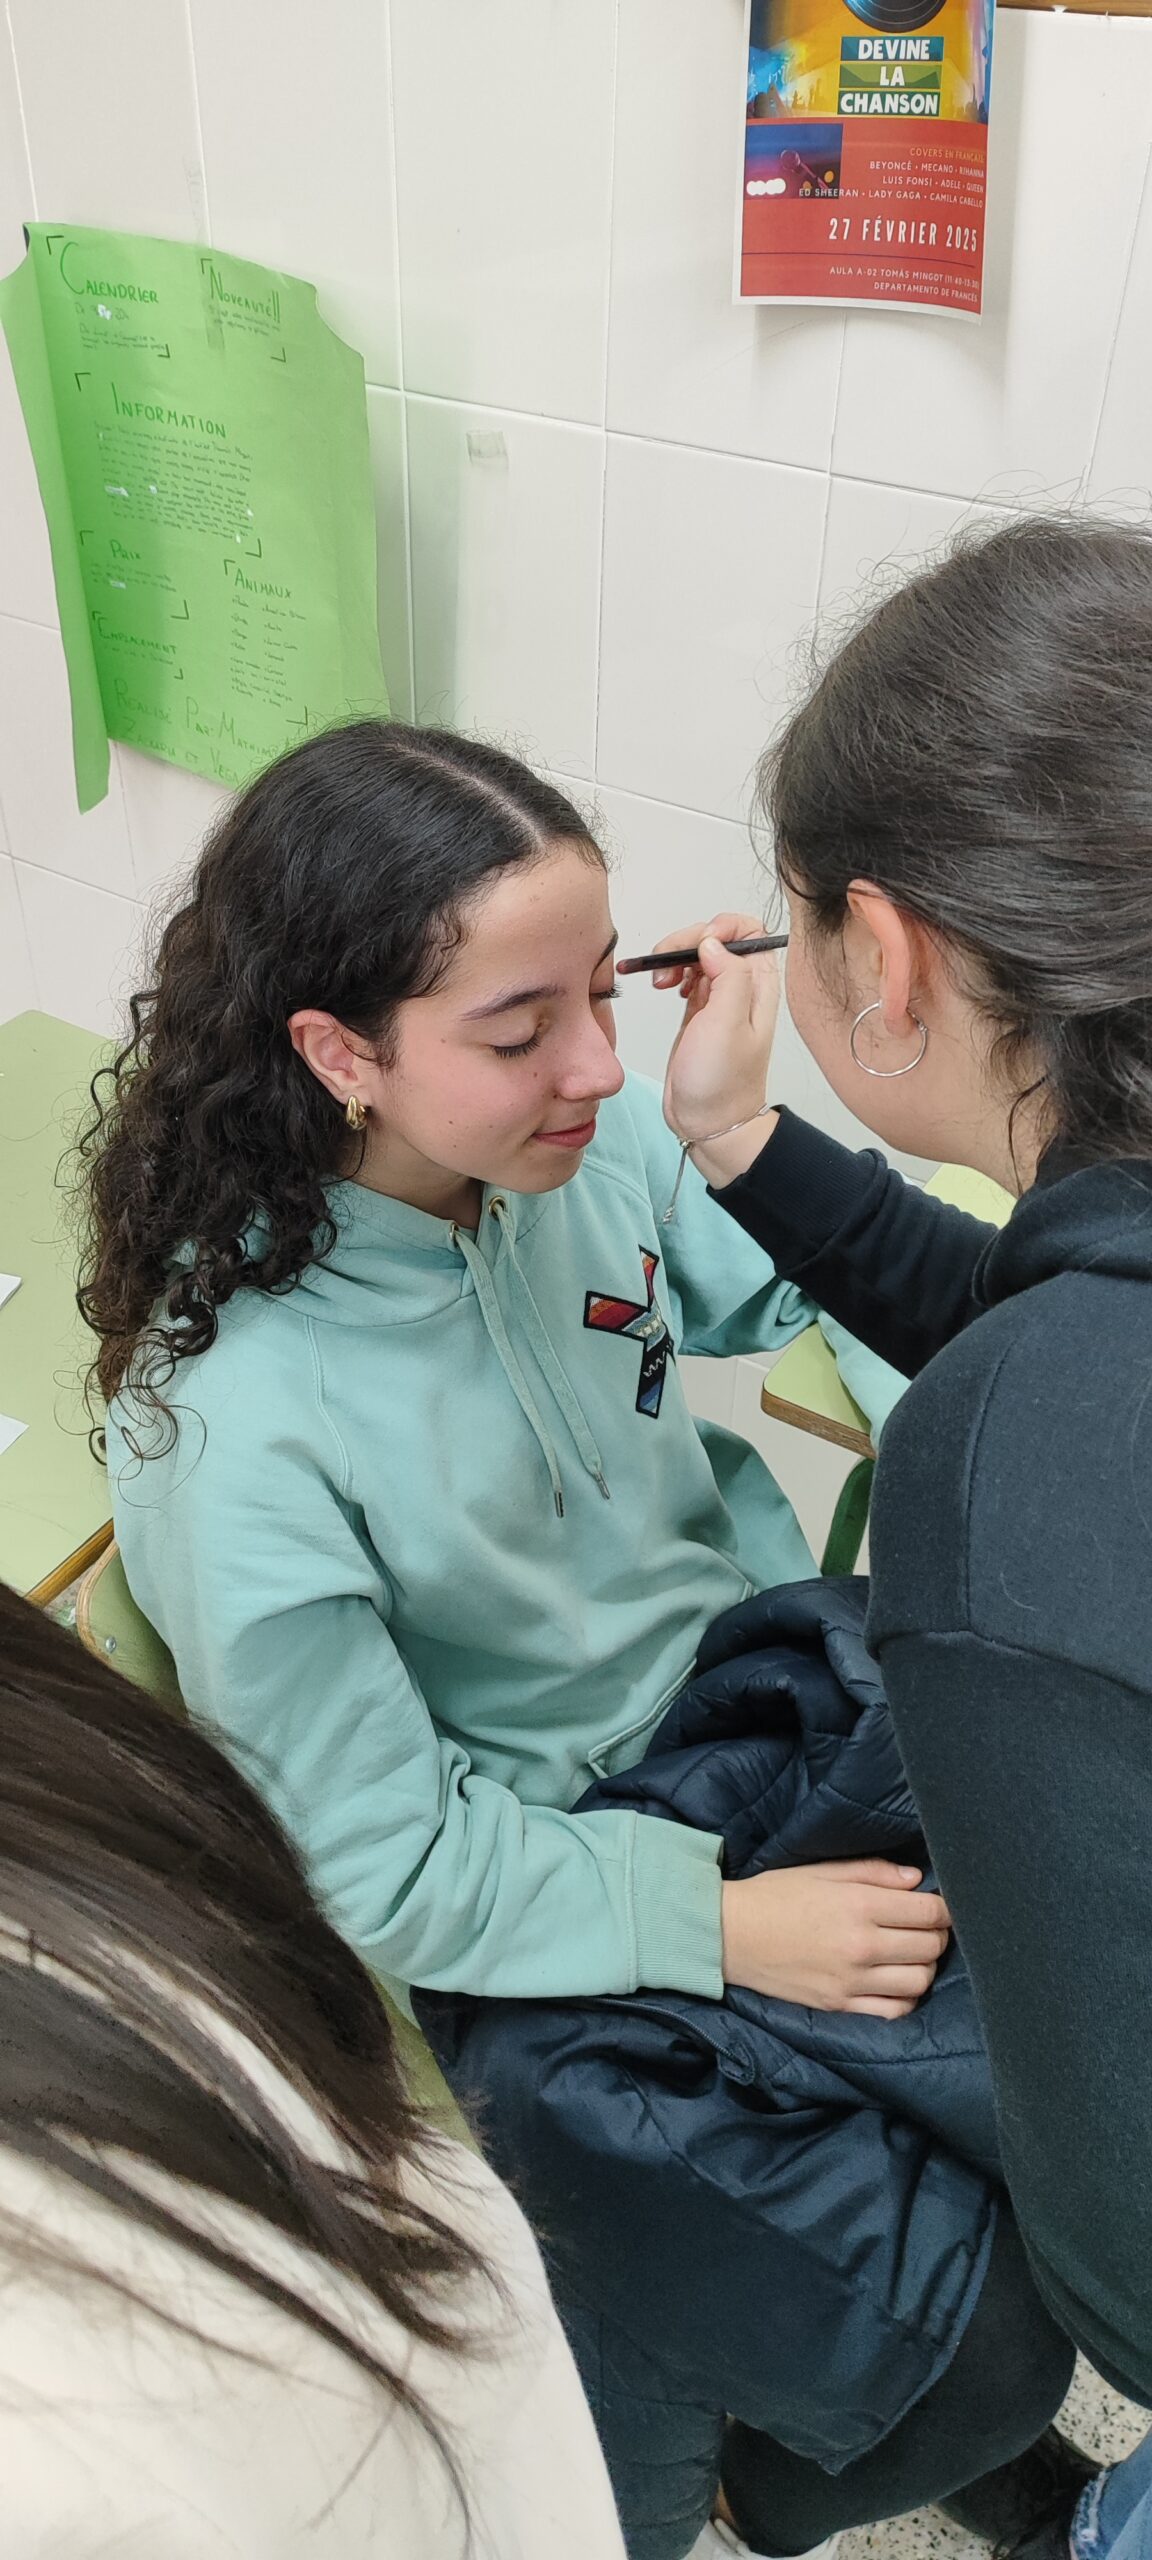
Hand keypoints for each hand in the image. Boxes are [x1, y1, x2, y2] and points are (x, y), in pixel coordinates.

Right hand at [658, 912, 782, 1186]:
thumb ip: (728, 976)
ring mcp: (718, 1000)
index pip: (749, 930)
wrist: (709, 1123)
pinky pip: (685, 976)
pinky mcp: (697, 1013)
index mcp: (758, 986)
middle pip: (716, 937)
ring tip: (660, 983)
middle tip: (666, 966)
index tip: (698, 946)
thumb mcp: (728, 1024)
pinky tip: (662, 988)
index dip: (722, 927)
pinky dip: (669, 973)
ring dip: (674, 958)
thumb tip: (713, 942)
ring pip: (698, 955)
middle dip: (687, 942)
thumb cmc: (721, 1082)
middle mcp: (742, 988)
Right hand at [720, 1860, 950, 2017]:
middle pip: (929, 1947)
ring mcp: (852, 1982)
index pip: (928, 1912)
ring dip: (925, 1966)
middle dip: (937, 1934)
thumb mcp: (823, 1871)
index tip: (939, 1905)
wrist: (730, 1935)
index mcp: (859, 1906)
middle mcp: (861, 1947)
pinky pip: (894, 2011)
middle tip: (927, 1926)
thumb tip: (916, 1880)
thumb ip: (874, 1872)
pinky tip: (897, 1982)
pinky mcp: (840, 2006)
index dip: (943, 1908)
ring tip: (912, 1954)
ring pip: (919, 1981)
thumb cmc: (775, 1895)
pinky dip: (906, 1998)